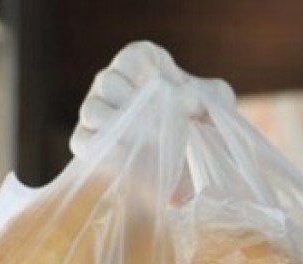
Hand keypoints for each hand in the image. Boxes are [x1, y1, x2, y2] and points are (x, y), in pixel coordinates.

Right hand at [69, 41, 236, 156]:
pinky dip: (107, 149)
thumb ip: (211, 94)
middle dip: (137, 104)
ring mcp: (97, 113)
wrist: (194, 166)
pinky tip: (132, 157)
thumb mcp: (217, 103)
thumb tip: (190, 97)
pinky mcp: (90, 144)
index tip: (165, 87)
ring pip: (93, 111)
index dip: (146, 73)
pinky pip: (85, 141)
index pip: (131, 58)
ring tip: (151, 141)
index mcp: (140, 64)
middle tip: (162, 123)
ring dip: (121, 126)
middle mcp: (113, 84)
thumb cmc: (203, 123)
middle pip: (108, 82)